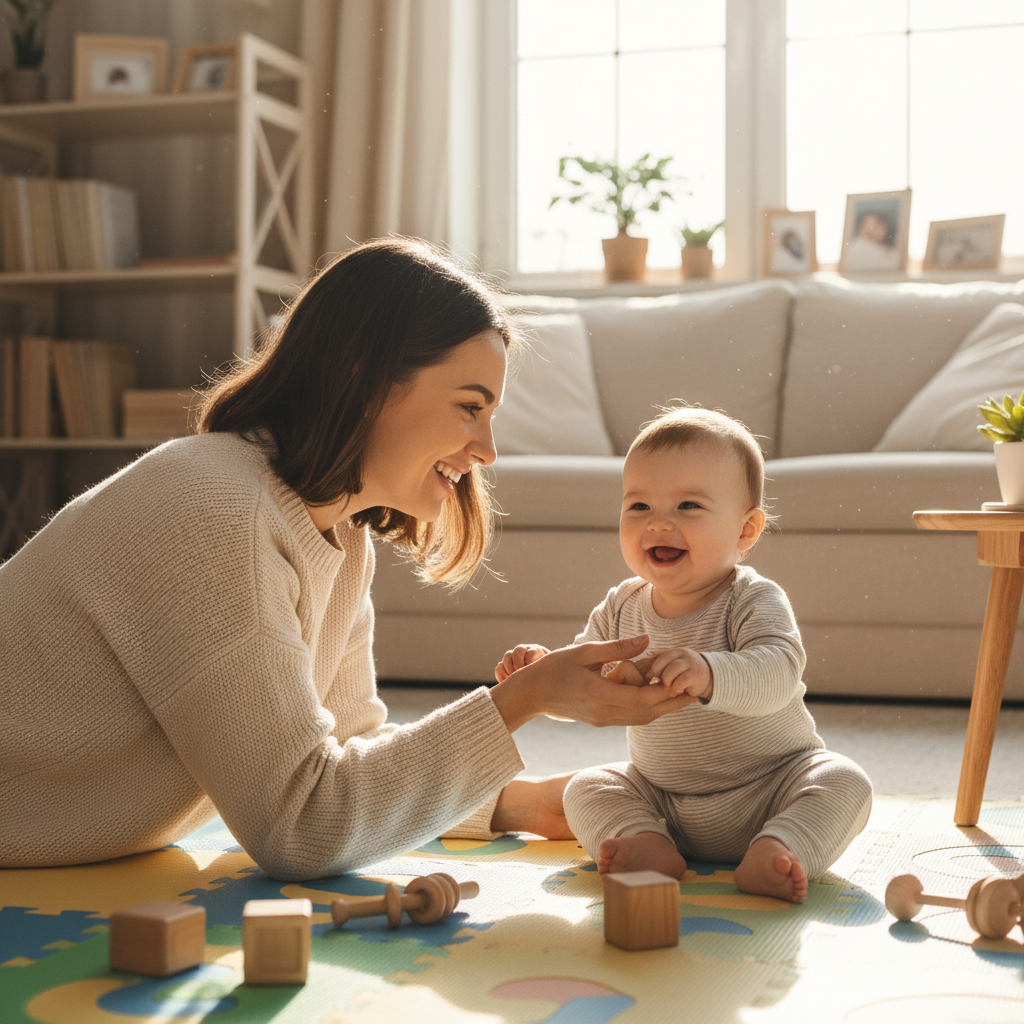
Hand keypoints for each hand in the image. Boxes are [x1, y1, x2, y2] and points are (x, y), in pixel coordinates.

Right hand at [490, 634, 701, 731]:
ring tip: (681, 695)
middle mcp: (604, 713)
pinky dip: (647, 708)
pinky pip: (630, 717)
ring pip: (641, 718)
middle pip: (647, 713)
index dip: (666, 692)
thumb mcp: (585, 652)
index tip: (684, 681)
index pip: (642, 699)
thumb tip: (646, 641)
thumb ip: (617, 648)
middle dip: (673, 704)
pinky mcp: (599, 720)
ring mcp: (601, 720)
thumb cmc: (554, 669)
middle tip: (694, 691)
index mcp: (600, 695)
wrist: (531, 695)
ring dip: (662, 708)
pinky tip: (656, 696)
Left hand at [647, 647, 713, 701]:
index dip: (654, 666)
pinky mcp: (695, 677)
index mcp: (677, 652)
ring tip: (669, 686)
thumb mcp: (675, 662)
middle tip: (660, 682)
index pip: (661, 655)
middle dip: (659, 673)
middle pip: (665, 662)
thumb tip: (646, 655)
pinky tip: (677, 690)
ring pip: (671, 671)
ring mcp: (691, 665)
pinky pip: (680, 681)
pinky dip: (676, 687)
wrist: (710, 677)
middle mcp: (684, 656)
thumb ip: (661, 658)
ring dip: (667, 680)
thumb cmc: (687, 670)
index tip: (649, 676)